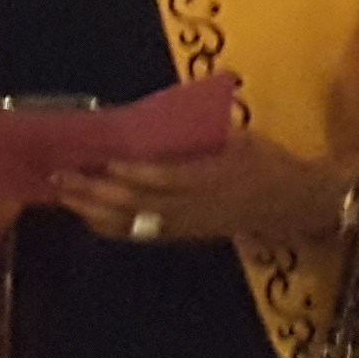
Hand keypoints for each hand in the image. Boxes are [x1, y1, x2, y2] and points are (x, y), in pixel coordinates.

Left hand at [61, 131, 349, 252]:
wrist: (296, 203)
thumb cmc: (269, 163)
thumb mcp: (242, 139)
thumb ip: (203, 134)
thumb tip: (159, 123)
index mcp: (212, 177)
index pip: (165, 177)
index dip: (132, 173)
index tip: (102, 160)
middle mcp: (195, 205)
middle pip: (138, 202)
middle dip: (96, 191)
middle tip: (62, 176)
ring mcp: (187, 224)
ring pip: (134, 222)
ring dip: (94, 210)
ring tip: (63, 196)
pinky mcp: (184, 234)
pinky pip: (142, 234)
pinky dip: (112, 227)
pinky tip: (88, 218)